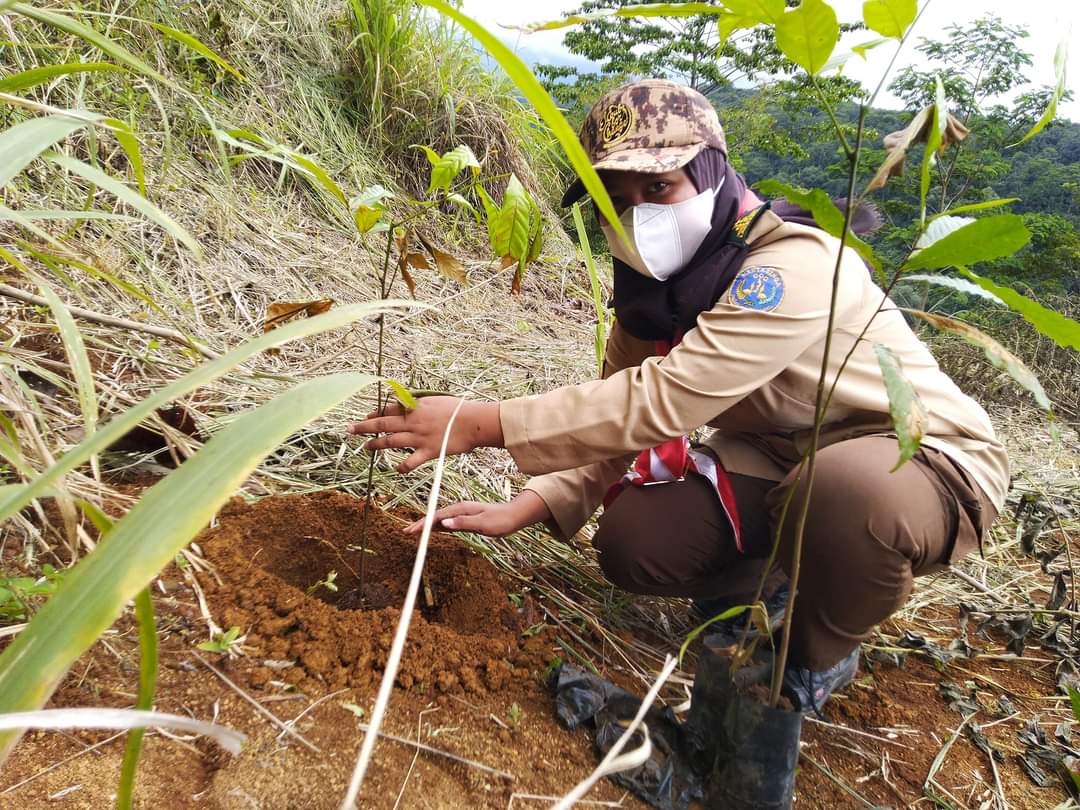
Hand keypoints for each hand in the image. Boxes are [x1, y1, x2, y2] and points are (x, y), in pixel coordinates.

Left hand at [347, 396, 502, 472]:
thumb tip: (410, 404)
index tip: (366, 416)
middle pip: (383, 423)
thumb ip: (422, 403)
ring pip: (391, 441)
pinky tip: (397, 470)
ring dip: (376, 444)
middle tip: (350, 429)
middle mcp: (413, 422)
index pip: (389, 408)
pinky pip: (410, 462)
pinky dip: (402, 467)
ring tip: (367, 447)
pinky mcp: (428, 451)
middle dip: (364, 426)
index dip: (375, 413)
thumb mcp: (437, 401)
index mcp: (415, 407)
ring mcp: (419, 437)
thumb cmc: (460, 409)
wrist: (474, 421)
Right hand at [404, 491, 551, 537]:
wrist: (514, 516)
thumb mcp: (483, 524)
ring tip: (413, 532)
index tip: (412, 531)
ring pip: (440, 520)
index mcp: (461, 509)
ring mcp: (462, 514)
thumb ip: (463, 523)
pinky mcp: (466, 520)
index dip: (424, 524)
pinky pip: (448, 524)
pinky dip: (437, 527)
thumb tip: (444, 523)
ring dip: (427, 526)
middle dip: (421, 524)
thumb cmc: (501, 520)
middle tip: (406, 532)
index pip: (438, 516)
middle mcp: (460, 510)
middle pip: (436, 517)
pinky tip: (432, 531)